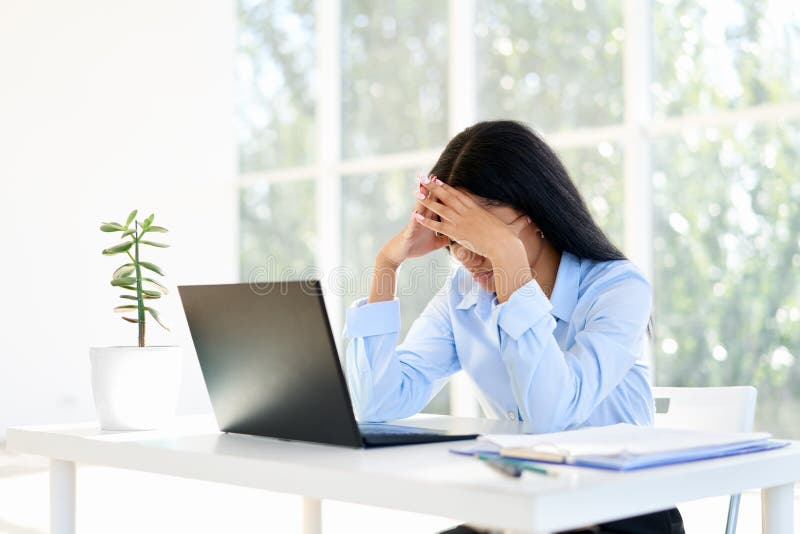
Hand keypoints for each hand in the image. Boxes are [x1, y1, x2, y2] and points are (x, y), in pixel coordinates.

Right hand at [377, 178, 450, 267]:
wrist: (399, 254)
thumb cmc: (415, 247)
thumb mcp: (434, 244)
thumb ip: (443, 238)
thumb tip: (453, 238)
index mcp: (428, 220)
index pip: (436, 204)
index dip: (441, 194)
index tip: (447, 183)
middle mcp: (421, 219)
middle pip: (427, 202)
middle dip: (431, 190)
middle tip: (434, 176)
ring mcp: (414, 224)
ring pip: (418, 209)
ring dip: (420, 198)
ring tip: (422, 187)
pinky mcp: (408, 233)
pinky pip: (412, 225)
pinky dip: (414, 219)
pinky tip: (415, 213)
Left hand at [412, 176, 530, 261]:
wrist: (504, 246)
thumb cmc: (508, 238)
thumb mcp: (509, 226)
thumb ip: (514, 221)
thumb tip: (528, 218)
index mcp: (476, 208)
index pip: (459, 193)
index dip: (447, 186)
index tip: (438, 179)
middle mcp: (467, 211)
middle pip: (446, 194)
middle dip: (432, 185)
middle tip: (421, 177)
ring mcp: (460, 221)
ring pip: (439, 207)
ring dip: (426, 199)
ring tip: (415, 192)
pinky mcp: (456, 232)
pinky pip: (437, 225)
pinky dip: (426, 220)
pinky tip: (416, 215)